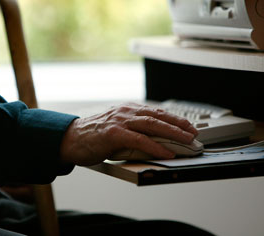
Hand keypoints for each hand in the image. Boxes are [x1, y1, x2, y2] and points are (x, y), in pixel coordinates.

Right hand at [60, 102, 197, 165]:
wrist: (70, 138)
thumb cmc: (92, 136)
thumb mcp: (116, 130)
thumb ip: (132, 132)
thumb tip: (153, 142)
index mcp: (127, 110)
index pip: (155, 112)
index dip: (174, 118)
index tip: (188, 125)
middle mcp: (125, 112)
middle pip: (157, 116)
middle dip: (178, 124)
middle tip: (193, 132)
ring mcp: (119, 121)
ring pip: (152, 125)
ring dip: (172, 132)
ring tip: (186, 140)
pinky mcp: (113, 134)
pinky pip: (139, 139)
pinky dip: (155, 146)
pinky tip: (166, 152)